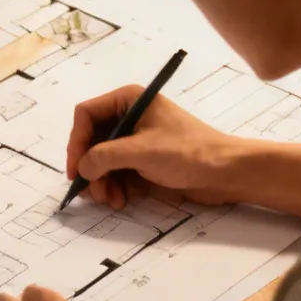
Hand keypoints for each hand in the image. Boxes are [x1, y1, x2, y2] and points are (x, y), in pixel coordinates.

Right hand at [68, 86, 242, 209]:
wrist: (224, 173)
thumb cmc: (187, 152)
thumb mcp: (141, 151)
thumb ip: (104, 157)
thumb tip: (81, 169)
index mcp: (128, 100)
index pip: (86, 115)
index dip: (77, 142)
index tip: (76, 170)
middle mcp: (129, 116)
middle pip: (91, 140)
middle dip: (90, 168)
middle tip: (91, 192)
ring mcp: (136, 139)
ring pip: (101, 160)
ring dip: (101, 182)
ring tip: (110, 199)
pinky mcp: (143, 160)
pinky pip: (117, 172)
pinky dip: (114, 186)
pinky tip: (121, 200)